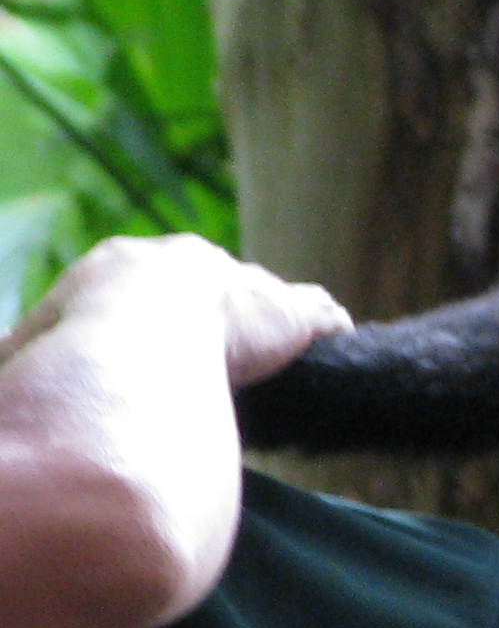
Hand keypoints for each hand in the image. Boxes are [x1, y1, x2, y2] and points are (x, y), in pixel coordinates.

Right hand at [15, 233, 349, 384]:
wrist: (139, 323)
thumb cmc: (75, 345)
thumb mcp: (29, 350)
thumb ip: (19, 357)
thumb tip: (2, 363)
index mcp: (123, 268)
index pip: (141, 286)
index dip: (150, 312)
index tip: (153, 336)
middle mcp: (187, 264)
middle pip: (207, 282)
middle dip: (214, 306)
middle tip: (220, 339)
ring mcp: (241, 284)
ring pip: (263, 293)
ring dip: (271, 315)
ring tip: (282, 338)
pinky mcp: (289, 313)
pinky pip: (316, 313)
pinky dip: (325, 325)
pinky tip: (336, 336)